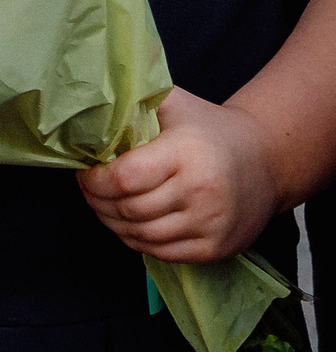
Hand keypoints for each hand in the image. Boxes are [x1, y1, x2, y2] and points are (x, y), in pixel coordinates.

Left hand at [79, 88, 280, 262]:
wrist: (267, 160)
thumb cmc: (208, 129)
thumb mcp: (174, 103)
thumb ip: (134, 99)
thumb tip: (85, 105)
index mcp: (185, 153)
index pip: (123, 178)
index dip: (94, 179)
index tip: (86, 171)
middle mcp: (201, 191)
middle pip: (128, 209)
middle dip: (97, 201)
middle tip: (89, 189)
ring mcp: (211, 224)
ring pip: (140, 235)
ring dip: (112, 223)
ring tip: (104, 206)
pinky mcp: (216, 248)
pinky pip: (162, 253)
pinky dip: (137, 242)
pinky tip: (129, 224)